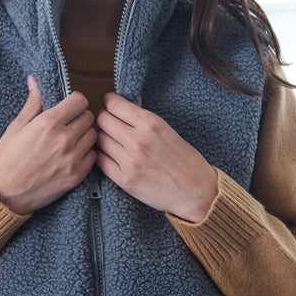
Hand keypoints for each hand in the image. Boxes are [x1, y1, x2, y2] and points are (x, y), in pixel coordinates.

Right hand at [0, 77, 96, 214]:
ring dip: (84, 134)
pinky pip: (93, 156)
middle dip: (79, 117)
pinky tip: (72, 154)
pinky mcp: (76, 176)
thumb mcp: (16, 127)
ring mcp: (72, 159)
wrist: (4, 194)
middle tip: (67, 124)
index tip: (68, 106)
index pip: (80, 101)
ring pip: (93, 136)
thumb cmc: (6, 159)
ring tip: (70, 139)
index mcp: (48, 124)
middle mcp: (64, 140)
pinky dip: (86, 153)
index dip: (74, 101)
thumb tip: (35, 81)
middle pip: (89, 117)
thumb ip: (32, 103)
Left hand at [96, 93, 218, 221]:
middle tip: (109, 123)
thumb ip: (145, 118)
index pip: (113, 104)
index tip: (110, 105)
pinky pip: (100, 161)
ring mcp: (129, 161)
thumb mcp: (168, 130)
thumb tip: (129, 103)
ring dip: (102, 138)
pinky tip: (110, 155)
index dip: (109, 102)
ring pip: (98, 139)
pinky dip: (102, 155)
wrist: (197, 192)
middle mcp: (138, 140)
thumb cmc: (187, 160)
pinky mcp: (124, 180)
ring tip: (111, 140)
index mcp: (151, 124)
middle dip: (104, 119)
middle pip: (102, 120)